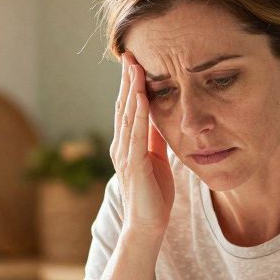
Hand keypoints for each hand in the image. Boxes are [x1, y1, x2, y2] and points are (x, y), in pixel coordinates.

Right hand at [111, 53, 173, 239]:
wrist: (148, 226)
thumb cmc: (154, 195)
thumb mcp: (158, 159)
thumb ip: (154, 138)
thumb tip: (158, 115)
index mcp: (127, 143)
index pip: (127, 108)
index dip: (129, 84)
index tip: (133, 61)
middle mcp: (121, 145)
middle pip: (122, 105)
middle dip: (125, 79)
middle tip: (128, 54)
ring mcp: (125, 155)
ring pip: (127, 115)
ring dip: (130, 90)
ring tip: (134, 67)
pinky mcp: (134, 165)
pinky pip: (136, 134)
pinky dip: (137, 113)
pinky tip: (140, 96)